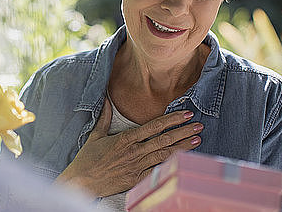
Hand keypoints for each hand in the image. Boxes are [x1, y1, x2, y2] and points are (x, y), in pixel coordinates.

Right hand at [55, 98, 201, 197]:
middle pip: (164, 139)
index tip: (186, 114)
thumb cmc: (88, 159)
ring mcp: (137, 167)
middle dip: (183, 131)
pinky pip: (158, 172)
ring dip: (182, 147)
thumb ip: (104, 117)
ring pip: (165, 154)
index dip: (172, 119)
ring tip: (197, 140)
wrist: (82, 182)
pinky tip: (184, 160)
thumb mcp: (95, 135)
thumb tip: (105, 99)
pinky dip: (171, 165)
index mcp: (126, 139)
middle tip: (199, 125)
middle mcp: (134, 151)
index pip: (154, 126)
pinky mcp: (137, 180)